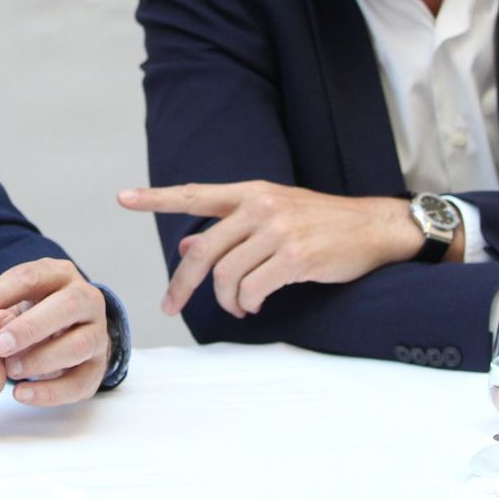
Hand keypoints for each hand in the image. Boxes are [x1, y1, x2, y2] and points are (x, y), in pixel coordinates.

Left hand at [0, 258, 109, 406]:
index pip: (33, 276)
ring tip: (9, 370)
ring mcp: (97, 334)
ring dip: (41, 359)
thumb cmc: (36, 312)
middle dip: (30, 327)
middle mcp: (87, 300)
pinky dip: (50, 392)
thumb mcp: (16, 301)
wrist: (72, 332)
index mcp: (62, 275)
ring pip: (79, 345)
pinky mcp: (97, 368)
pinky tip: (22, 393)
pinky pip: (80, 383)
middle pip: (67, 306)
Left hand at [119, 182, 428, 316]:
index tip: (124, 198)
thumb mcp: (274, 215)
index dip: (156, 198)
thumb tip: (188, 243)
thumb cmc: (323, 223)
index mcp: (251, 192)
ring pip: (226, 276)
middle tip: (171, 305)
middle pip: (202, 250)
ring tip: (240, 306)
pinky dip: (249, 303)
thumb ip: (231, 228)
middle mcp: (260, 206)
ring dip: (227, 301)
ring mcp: (278, 230)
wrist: (374, 227)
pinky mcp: (295, 257)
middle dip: (182, 283)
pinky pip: (253, 289)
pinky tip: (257, 305)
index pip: (195, 193)